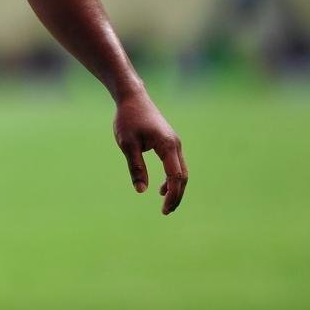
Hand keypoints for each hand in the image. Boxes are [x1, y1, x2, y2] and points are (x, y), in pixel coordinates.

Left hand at [113, 90, 187, 214]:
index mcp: (167, 145)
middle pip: (182, 176)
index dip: (173, 195)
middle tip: (165, 212)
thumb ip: (136, 167)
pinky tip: (162, 188)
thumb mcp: (127, 144)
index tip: (164, 209)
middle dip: (177, 195)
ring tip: (165, 205)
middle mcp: (175, 145)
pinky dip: (172, 178)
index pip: (175, 176)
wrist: (133, 98)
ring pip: (181, 171)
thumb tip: (141, 191)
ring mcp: (174, 143)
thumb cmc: (128, 119)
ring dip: (176, 188)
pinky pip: (176, 164)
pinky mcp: (169, 142)